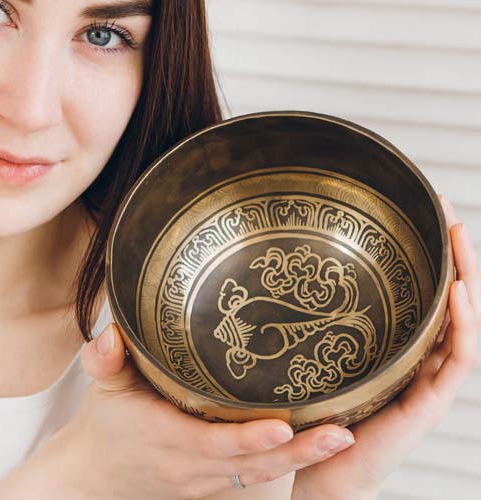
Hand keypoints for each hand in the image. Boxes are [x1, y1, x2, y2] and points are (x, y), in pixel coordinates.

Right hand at [0, 321, 356, 499]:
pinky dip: (288, 465)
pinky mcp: (213, 484)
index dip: (247, 439)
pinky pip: (254, 478)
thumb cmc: (106, 424)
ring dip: (303, 461)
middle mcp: (191, 465)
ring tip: (342, 439)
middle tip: (340, 434)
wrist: (96, 473)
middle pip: (251, 465)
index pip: (211, 442)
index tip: (281, 427)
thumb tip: (112, 334)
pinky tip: (319, 446)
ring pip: (259, 476)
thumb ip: (105, 359)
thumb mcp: (104, 387)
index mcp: (167, 437)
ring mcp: (204, 480)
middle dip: (298, 453)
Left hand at [292, 195, 480, 499]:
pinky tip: (457, 292)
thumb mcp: (320, 354)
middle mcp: (421, 361)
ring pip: (464, 324)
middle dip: (457, 258)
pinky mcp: (430, 402)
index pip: (427, 298)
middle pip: (452, 303)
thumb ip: (319, 323)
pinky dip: (462, 325)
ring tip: (461, 238)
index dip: (433, 261)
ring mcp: (430, 381)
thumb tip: (286, 273)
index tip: (426, 217)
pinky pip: (457, 359)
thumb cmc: (319, 413)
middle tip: (450, 215)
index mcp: (401, 350)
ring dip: (467, 279)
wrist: (321, 467)